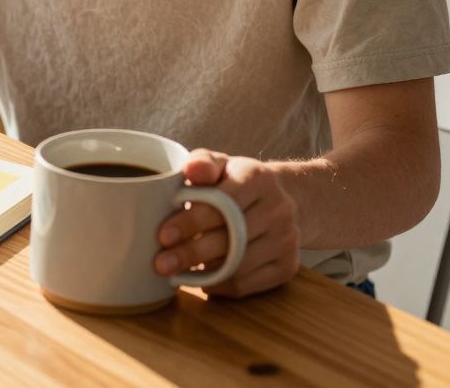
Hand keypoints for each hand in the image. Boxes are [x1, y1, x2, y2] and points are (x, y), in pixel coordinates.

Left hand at [154, 149, 300, 297]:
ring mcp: (287, 239)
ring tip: (175, 273)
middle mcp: (280, 209)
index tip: (163, 235)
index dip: (191, 222)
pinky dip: (220, 286)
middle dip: (191, 253)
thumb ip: (202, 163)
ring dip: (203, 273)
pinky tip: (200, 280)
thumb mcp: (217, 164)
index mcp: (259, 178)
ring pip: (239, 265)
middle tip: (161, 264)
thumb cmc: (232, 181)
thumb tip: (192, 169)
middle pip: (231, 238)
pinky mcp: (288, 266)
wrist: (276, 199)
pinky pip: (248, 284)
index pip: (222, 203)